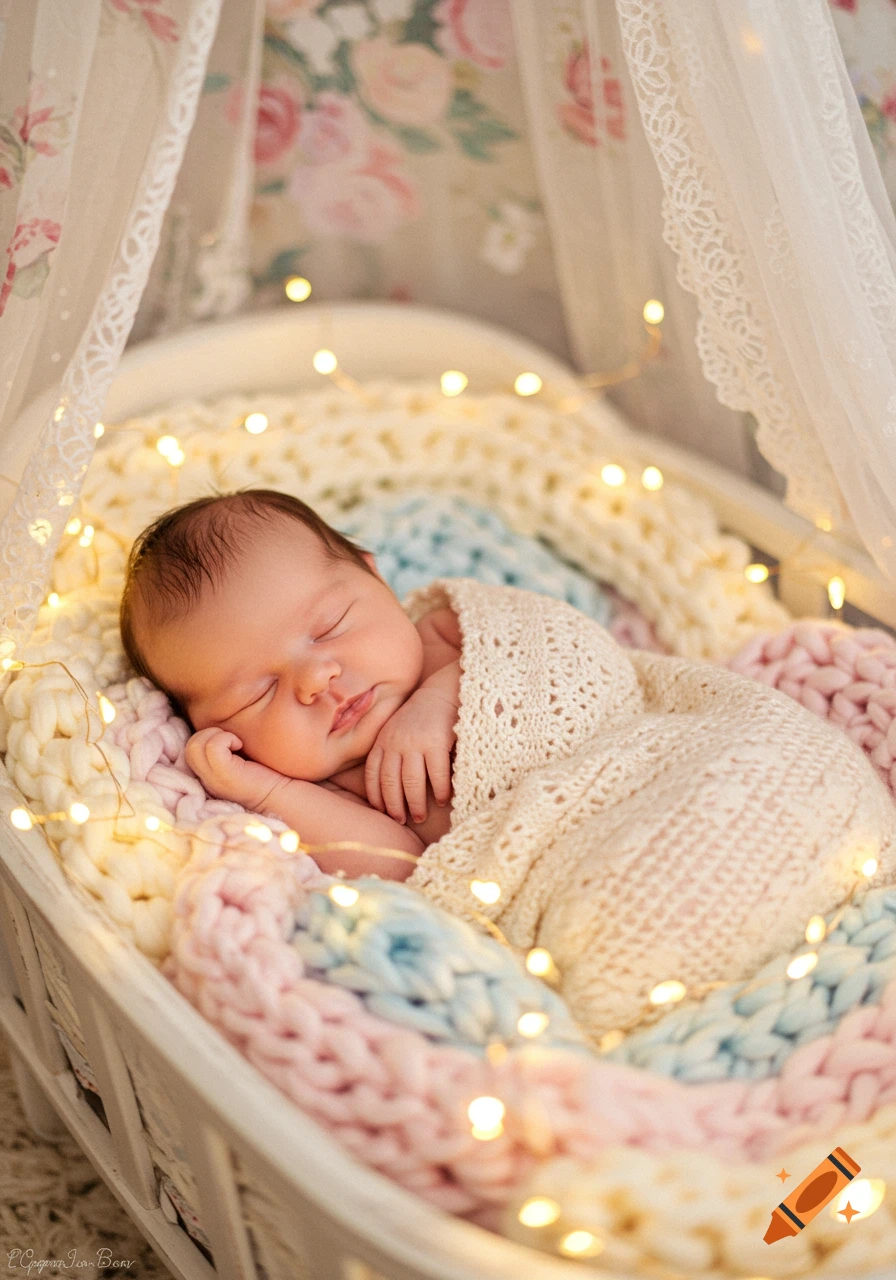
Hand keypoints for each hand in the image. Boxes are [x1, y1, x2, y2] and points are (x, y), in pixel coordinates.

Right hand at [185, 727, 288, 811]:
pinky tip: (241, 745)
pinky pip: (212, 747)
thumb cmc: (268, 772)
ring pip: (195, 745)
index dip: (205, 736)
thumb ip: (227, 745)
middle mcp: (206, 780)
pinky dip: (226, 738)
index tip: (229, 739)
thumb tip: (223, 713)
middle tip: (233, 739)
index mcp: (208, 775)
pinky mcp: (225, 777)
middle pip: (189, 746)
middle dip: (209, 734)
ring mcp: (213, 780)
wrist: (285, 794)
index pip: (189, 749)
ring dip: (216, 735)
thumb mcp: (241, 756)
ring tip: (236, 742)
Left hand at [365, 688, 455, 824]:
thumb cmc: (420, 716)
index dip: (376, 797)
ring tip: (420, 816)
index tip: (383, 812)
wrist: (442, 692)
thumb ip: (389, 751)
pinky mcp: (437, 742)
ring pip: (412, 783)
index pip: (372, 775)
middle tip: (402, 820)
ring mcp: (415, 743)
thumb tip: (388, 788)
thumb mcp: (395, 730)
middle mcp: (395, 743)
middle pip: (390, 783)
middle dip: (394, 806)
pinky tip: (442, 800)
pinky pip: (436, 774)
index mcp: (383, 741)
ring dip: (416, 804)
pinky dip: (439, 791)